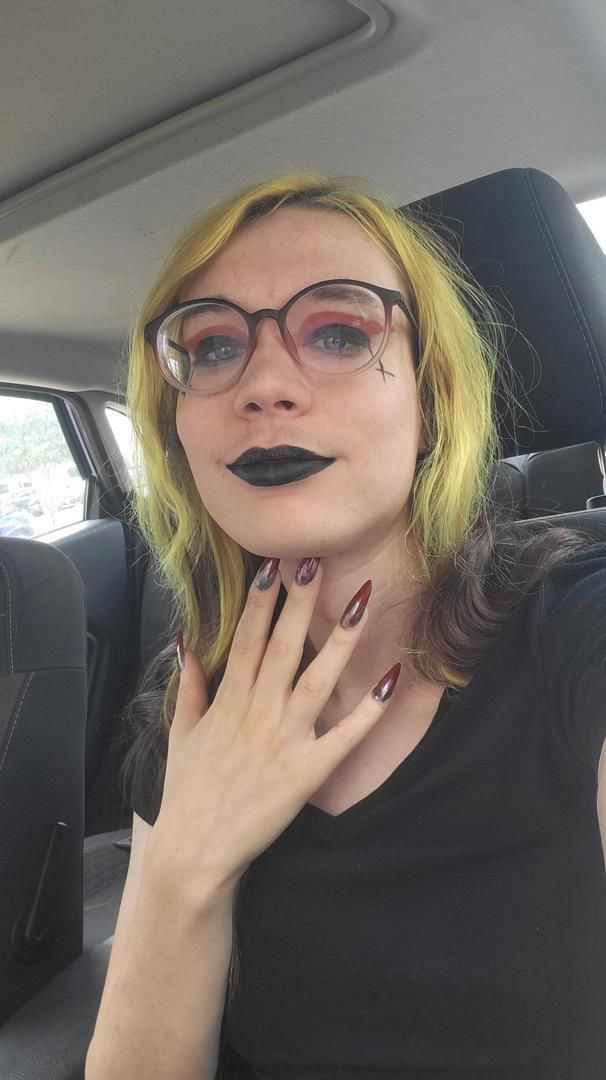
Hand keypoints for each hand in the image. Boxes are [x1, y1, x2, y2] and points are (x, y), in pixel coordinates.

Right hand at [149, 557, 399, 897]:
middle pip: (282, 646)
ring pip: (316, 680)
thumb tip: (187, 642)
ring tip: (360, 602)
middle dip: (300, 602)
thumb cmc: (188, 794)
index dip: (261, 599)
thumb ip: (189, 687)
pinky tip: (390, 680)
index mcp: (228, 701)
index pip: (247, 638)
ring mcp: (284, 741)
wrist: (193, 854)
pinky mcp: (308, 772)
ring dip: (339, 640)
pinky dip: (369, 709)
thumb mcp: (181, 734)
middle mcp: (257, 713)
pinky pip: (344, 735)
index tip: (273, 563)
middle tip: (317, 560)